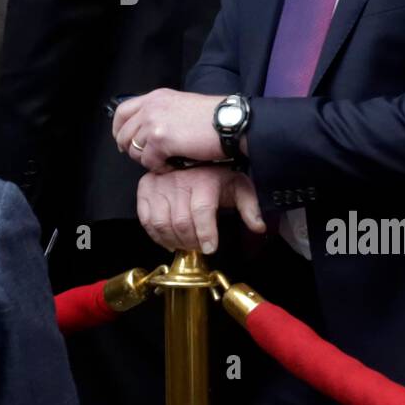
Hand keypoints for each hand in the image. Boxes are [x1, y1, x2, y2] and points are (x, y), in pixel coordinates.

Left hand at [112, 88, 224, 171]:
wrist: (230, 122)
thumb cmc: (214, 117)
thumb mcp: (182, 105)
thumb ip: (162, 113)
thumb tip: (149, 131)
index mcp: (156, 97)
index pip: (122, 111)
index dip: (119, 130)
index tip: (124, 142)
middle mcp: (151, 106)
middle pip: (124, 133)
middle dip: (132, 150)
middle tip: (146, 159)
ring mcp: (154, 121)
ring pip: (134, 149)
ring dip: (147, 160)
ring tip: (165, 162)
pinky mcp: (161, 139)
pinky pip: (148, 161)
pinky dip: (159, 168)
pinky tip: (173, 165)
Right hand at [137, 165, 264, 253]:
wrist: (194, 156)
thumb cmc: (218, 176)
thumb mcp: (238, 186)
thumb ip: (250, 207)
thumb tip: (258, 227)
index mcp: (204, 179)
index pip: (202, 211)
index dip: (206, 234)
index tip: (210, 248)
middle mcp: (179, 180)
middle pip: (181, 222)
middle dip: (191, 242)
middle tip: (199, 247)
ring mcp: (159, 183)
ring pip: (161, 223)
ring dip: (173, 240)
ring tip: (185, 244)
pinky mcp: (145, 187)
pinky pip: (145, 218)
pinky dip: (155, 234)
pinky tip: (168, 239)